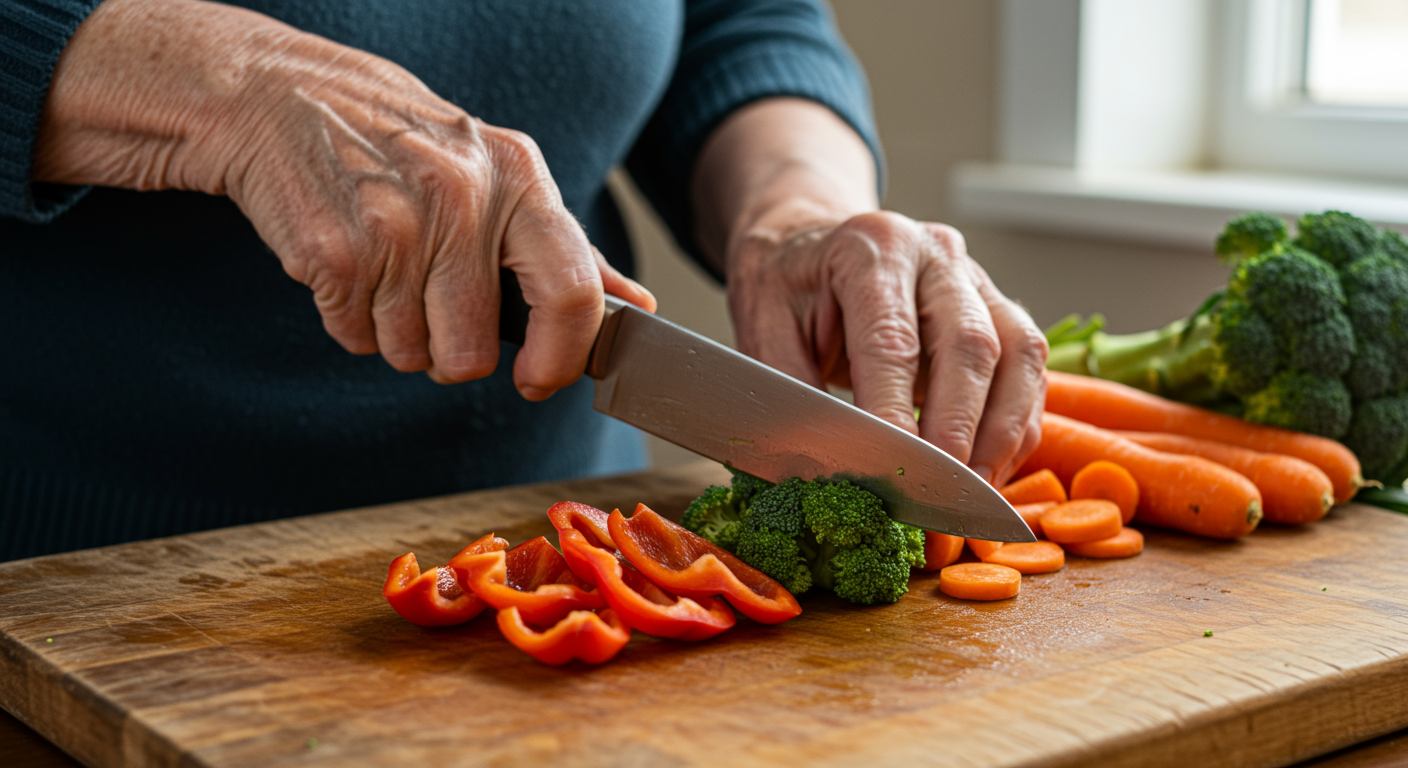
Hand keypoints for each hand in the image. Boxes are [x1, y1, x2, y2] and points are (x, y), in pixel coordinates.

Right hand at [33, 0, 653, 397]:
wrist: (281, 96)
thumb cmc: (401, 143)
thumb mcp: (497, 173)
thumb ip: (568, 249)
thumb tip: (635, 305)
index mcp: (518, 177)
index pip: (572, 293)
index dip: (560, 359)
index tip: (538, 381)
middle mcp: (463, 197)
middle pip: (474, 353)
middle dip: (452, 353)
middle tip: (433, 305)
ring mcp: (395, 224)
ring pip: (411, 355)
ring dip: (396, 333)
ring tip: (385, 270)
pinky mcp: (334, 251)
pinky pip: (357, 338)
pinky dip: (350, 319)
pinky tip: (349, 264)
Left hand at [693, 98, 1045, 485]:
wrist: (811, 248)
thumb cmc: (789, 288)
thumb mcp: (764, 328)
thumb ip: (793, 393)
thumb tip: (824, 463)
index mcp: (872, 249)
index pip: (893, 341)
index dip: (895, 412)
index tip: (890, 473)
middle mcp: (936, 255)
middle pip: (970, 346)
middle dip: (958, 431)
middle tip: (939, 494)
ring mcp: (977, 281)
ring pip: (1018, 358)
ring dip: (999, 436)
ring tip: (971, 494)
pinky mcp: (1001, 312)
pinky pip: (1028, 374)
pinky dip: (1013, 429)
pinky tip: (989, 469)